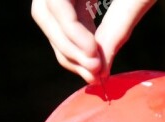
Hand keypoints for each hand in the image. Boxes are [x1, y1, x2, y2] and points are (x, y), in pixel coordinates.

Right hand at [31, 0, 157, 83]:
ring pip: (50, 18)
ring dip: (70, 48)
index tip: (94, 58)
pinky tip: (96, 55)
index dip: (70, 32)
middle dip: (67, 46)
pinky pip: (66, 16)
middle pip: (44, 11)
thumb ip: (120, 25)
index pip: (54, 2)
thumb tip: (101, 69)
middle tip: (95, 73)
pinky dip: (78, 38)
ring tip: (97, 70)